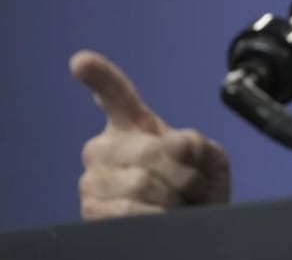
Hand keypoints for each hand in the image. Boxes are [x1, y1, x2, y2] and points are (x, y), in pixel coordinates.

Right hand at [70, 50, 230, 218]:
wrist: (192, 229)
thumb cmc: (196, 192)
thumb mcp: (209, 161)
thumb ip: (196, 144)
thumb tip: (175, 142)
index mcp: (132, 125)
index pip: (114, 95)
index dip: (99, 77)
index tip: (81, 61)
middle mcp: (104, 148)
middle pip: (150, 151)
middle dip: (184, 173)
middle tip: (193, 188)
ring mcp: (93, 180)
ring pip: (141, 183)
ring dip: (174, 199)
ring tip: (179, 206)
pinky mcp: (89, 212)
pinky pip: (129, 211)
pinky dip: (157, 219)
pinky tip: (162, 220)